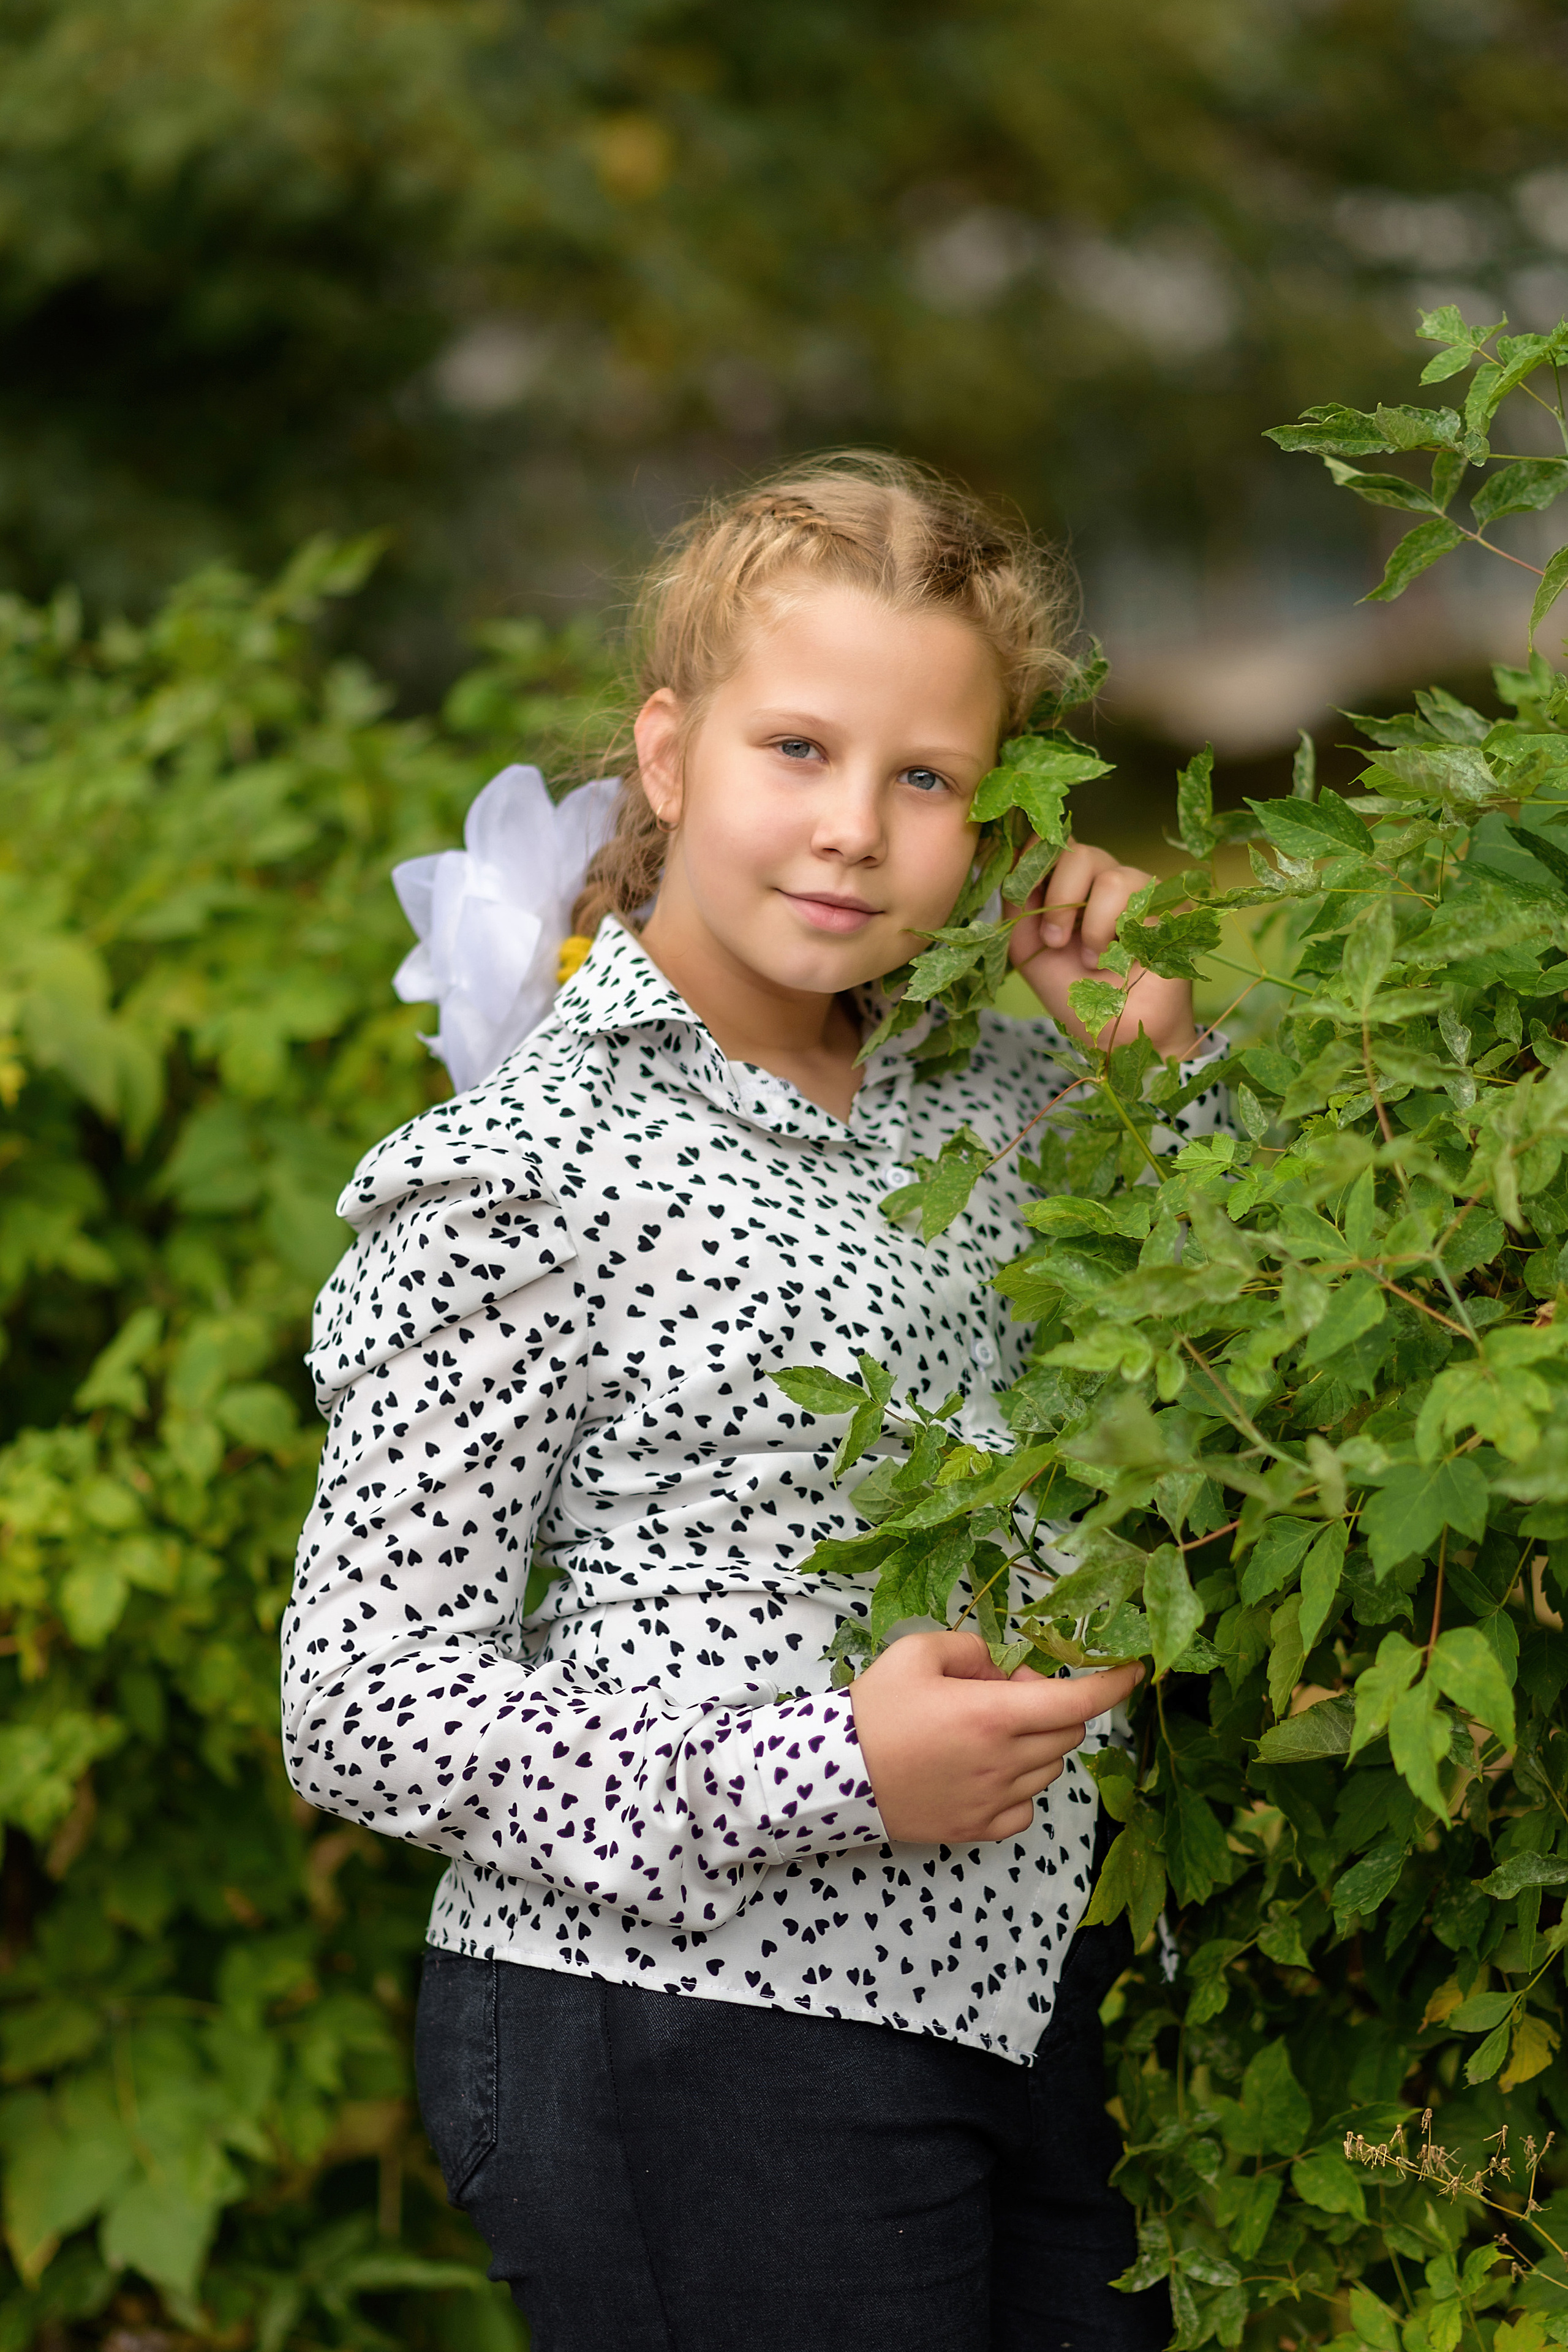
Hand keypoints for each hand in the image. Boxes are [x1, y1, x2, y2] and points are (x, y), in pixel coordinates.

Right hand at [849, 1631, 1142, 1845]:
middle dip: (1054, 1704)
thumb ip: (971, 1648)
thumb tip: (1002, 1666)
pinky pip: (1027, 1806)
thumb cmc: (874, 1710)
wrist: (832, 1776)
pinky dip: (1021, 1784)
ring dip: (1037, 1743)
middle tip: (1008, 1691)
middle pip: (1068, 1731)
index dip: (1114, 1683)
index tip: (1134, 1667)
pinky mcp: (979, 1828)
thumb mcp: (916, 1653)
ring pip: (1051, 1768)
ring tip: (988, 1730)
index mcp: (993, 1715)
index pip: (1077, 1699)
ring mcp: (994, 1800)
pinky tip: (986, 1769)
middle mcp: (1004, 1762)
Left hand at [1009, 840, 1198, 1058]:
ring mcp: (1139, 890)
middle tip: (1055, 941)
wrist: (1115, 1032)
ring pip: (1110, 877)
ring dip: (1092, 926)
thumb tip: (1016, 863)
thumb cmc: (1074, 991)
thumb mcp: (1028, 948)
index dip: (1035, 859)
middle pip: (1078, 852)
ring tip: (1091, 959)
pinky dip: (1118, 934)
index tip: (1022, 895)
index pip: (1052, 844)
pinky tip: (1119, 959)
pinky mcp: (1169, 906)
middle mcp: (1104, 879)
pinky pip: (1140, 899)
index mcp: (1070, 884)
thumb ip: (1017, 905)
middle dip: (1059, 899)